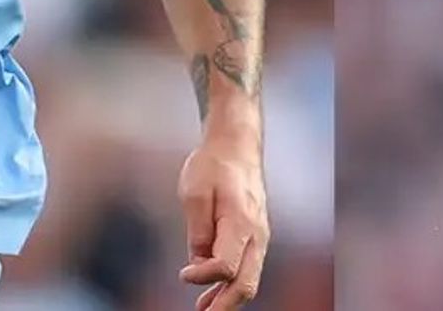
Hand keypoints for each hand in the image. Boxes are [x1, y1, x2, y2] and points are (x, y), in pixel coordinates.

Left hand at [178, 135, 268, 308]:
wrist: (236, 147)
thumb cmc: (213, 166)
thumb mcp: (194, 192)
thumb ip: (197, 231)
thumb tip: (198, 262)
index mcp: (241, 222)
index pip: (226, 267)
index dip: (203, 277)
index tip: (183, 274)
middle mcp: (257, 234)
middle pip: (245, 283)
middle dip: (224, 307)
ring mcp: (259, 237)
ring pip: (249, 280)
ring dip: (227, 300)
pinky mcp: (255, 237)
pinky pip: (248, 268)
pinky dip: (232, 286)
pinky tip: (212, 296)